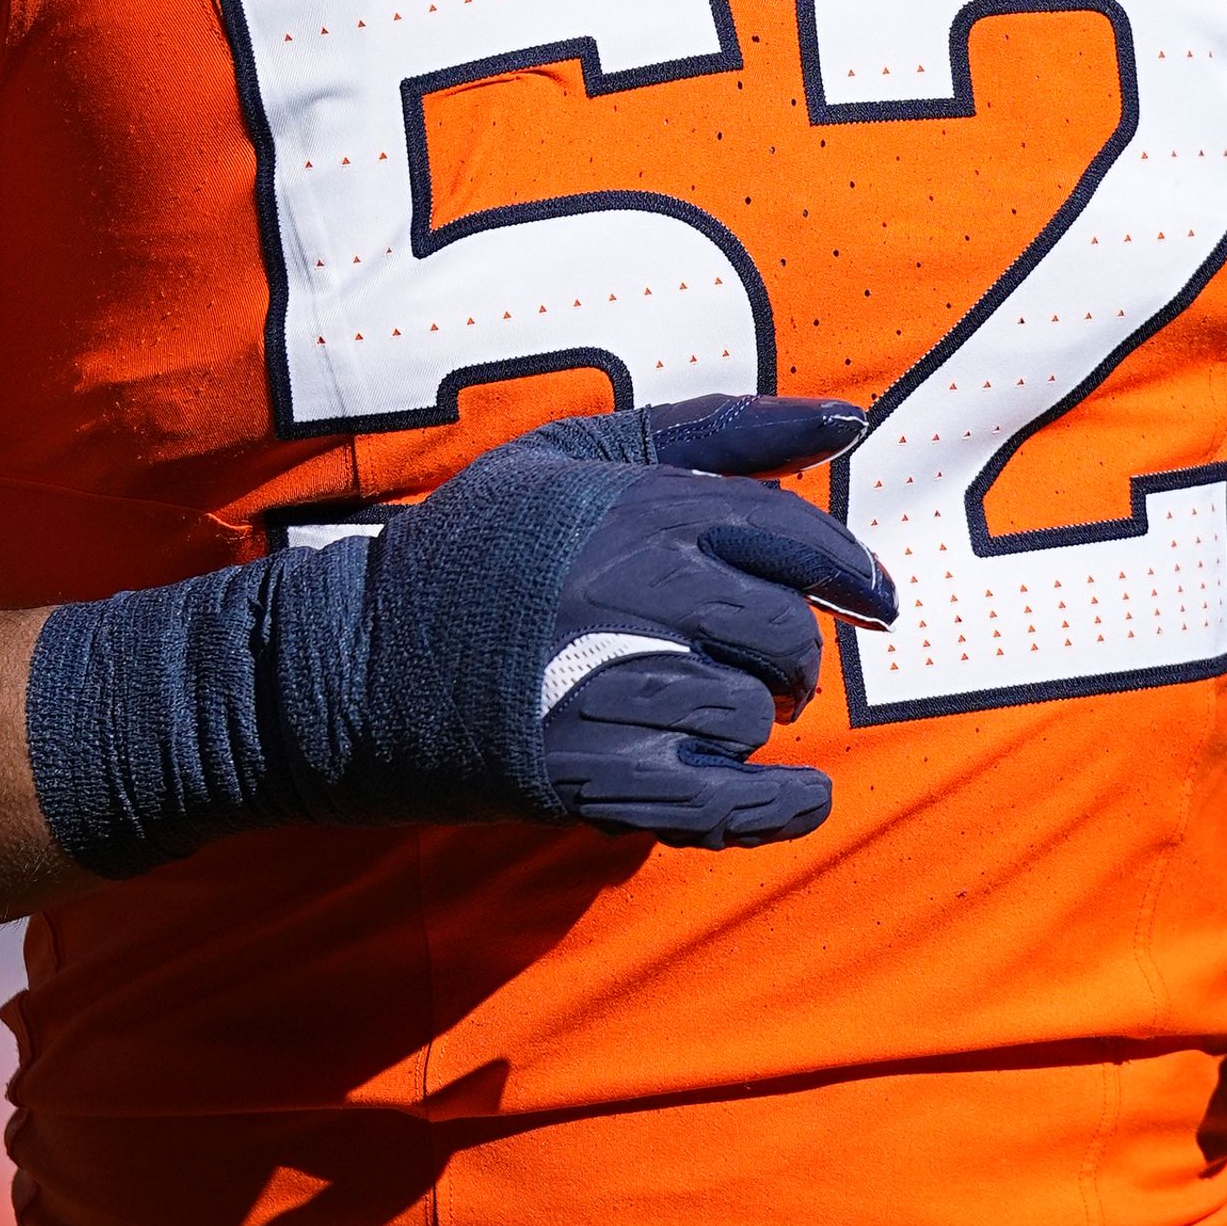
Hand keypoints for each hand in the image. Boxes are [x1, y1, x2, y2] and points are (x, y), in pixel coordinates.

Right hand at [359, 395, 892, 849]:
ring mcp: (618, 689)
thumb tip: (847, 420)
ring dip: (744, 719)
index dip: (851, 574)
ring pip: (753, 715)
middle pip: (788, 636)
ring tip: (693, 707)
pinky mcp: (597, 777)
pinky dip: (782, 805)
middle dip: (788, 655)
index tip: (876, 600)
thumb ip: (715, 432)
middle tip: (755, 661)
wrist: (350, 664)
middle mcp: (639, 593)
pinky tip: (799, 795)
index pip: (797, 539)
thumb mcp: (574, 458)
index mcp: (640, 508)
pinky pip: (733, 802)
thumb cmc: (473, 553)